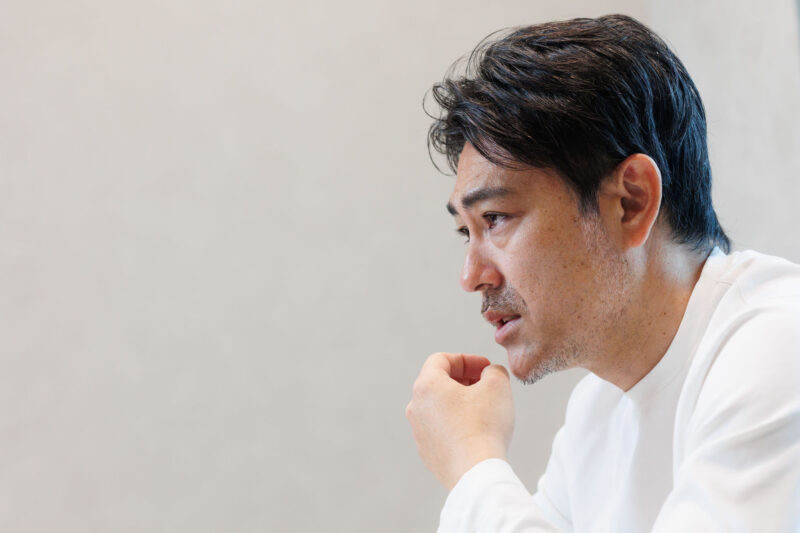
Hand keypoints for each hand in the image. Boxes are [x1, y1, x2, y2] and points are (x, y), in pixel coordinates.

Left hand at [405, 352, 514, 489]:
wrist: (476, 472)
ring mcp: (419, 431)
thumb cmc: (484, 427)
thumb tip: (490, 374)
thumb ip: (493, 371)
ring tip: (483, 408)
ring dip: (460, 402)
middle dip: (463, 379)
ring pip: (439, 407)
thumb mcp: (497, 385)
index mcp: (427, 386)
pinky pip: (441, 429)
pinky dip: (456, 424)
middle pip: (438, 383)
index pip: (441, 360)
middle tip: (485, 385)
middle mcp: (416, 407)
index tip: (485, 367)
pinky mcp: (427, 452)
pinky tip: (476, 431)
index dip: (466, 359)